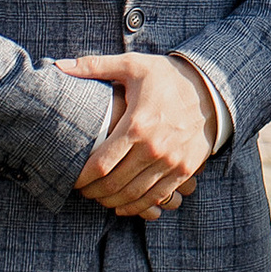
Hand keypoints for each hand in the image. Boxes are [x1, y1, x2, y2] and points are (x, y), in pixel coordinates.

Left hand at [67, 51, 218, 215]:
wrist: (211, 89)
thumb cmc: (166, 76)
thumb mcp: (133, 65)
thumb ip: (94, 67)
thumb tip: (60, 65)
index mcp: (137, 124)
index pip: (101, 164)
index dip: (82, 177)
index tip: (72, 179)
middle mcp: (154, 147)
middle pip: (114, 183)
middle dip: (93, 192)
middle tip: (82, 190)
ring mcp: (171, 161)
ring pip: (134, 194)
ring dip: (112, 201)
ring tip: (99, 197)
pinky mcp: (184, 170)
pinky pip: (156, 196)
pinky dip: (137, 206)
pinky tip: (123, 205)